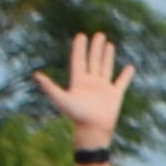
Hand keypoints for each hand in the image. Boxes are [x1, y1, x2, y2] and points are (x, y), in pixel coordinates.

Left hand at [30, 33, 128, 147]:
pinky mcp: (115, 95)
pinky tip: (130, 67)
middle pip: (92, 61)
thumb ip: (49, 87)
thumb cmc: (76, 116)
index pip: (79, 60)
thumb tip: (35, 75)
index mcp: (78, 81)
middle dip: (95, 48)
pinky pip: (121, 82)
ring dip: (107, 56)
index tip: (81, 36)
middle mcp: (90, 83)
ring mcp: (103, 88)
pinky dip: (126, 75)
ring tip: (109, 44)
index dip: (79, 48)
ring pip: (105, 68)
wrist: (92, 131)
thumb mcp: (61, 99)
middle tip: (98, 34)